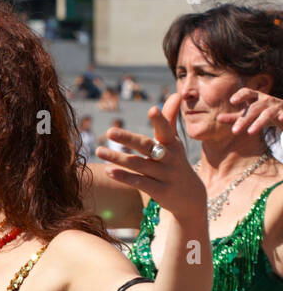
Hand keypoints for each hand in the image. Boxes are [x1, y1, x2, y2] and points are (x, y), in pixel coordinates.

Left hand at [95, 93, 205, 218]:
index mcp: (173, 144)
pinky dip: (123, 176)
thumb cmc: (176, 163)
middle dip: (128, 138)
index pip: (166, 129)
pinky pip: (139, 182)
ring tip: (99, 150)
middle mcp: (170, 158)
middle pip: (146, 146)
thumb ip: (170, 119)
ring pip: (138, 165)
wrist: (190, 197)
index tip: (152, 109)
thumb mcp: (175, 142)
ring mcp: (165, 175)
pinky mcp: (160, 191)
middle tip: (110, 131)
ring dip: (117, 158)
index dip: (160, 120)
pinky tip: (108, 170)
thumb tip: (176, 94)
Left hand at [217, 87, 282, 137]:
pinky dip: (282, 116)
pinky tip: (280, 120)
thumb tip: (218, 118)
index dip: (241, 95)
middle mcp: (267, 100)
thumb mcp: (250, 115)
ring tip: (250, 132)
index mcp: (257, 98)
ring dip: (258, 123)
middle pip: (254, 108)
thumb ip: (235, 117)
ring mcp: (277, 107)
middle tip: (234, 131)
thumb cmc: (265, 113)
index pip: (247, 92)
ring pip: (267, 114)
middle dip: (244, 119)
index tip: (232, 101)